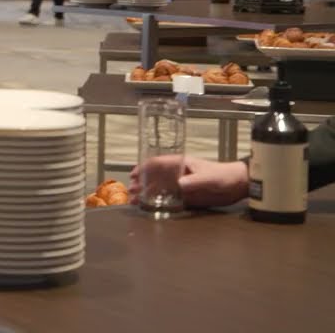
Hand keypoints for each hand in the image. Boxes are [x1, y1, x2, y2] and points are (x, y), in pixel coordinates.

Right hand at [128, 155, 248, 207]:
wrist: (238, 186)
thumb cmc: (224, 175)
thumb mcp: (209, 178)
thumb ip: (195, 181)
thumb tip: (179, 184)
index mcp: (181, 164)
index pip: (157, 163)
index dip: (144, 167)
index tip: (134, 174)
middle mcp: (178, 174)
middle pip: (155, 177)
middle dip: (141, 183)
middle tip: (131, 191)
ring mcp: (181, 186)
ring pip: (160, 189)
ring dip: (147, 194)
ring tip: (135, 201)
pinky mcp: (187, 197)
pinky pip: (169, 200)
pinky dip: (159, 203)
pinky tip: (151, 207)